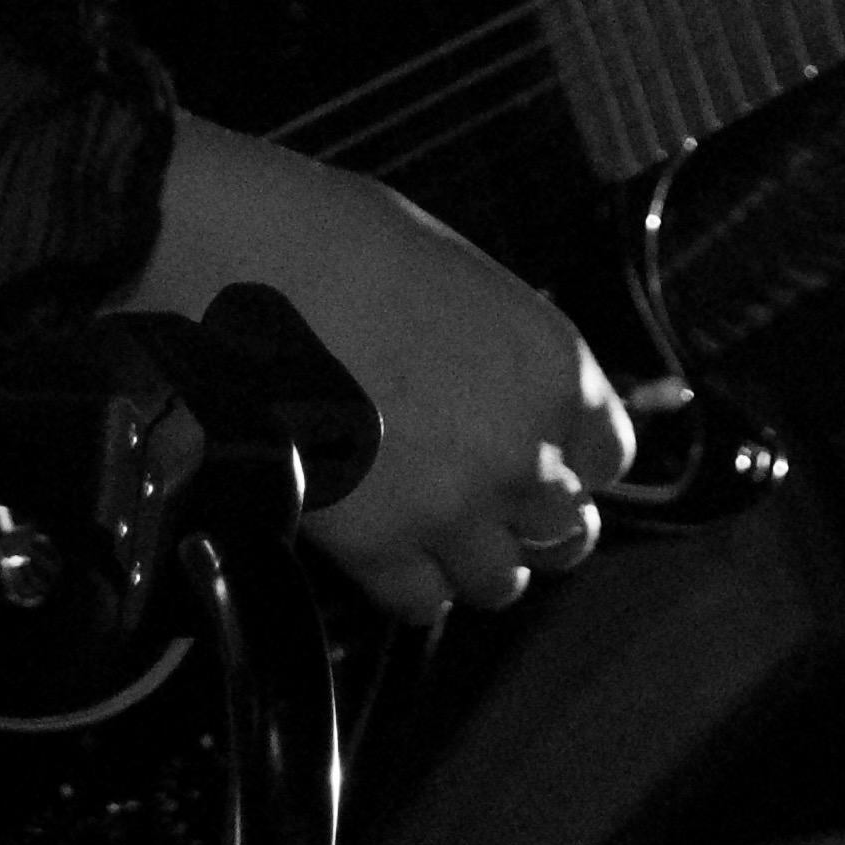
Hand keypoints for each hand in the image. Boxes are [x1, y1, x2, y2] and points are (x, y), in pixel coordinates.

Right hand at [121, 121, 631, 624]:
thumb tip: (508, 397)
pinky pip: (424, 603)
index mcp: (553, 369)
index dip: (568, 457)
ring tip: (427, 518)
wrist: (236, 262)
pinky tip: (383, 536)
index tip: (537, 454)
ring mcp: (451, 507)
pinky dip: (409, 582)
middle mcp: (521, 450)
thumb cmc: (335, 242)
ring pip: (500, 581)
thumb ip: (507, 358)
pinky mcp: (376, 547)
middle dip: (526, 516)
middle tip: (479, 491)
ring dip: (471, 556)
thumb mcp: (461, 280)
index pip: (608, 457)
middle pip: (564, 531)